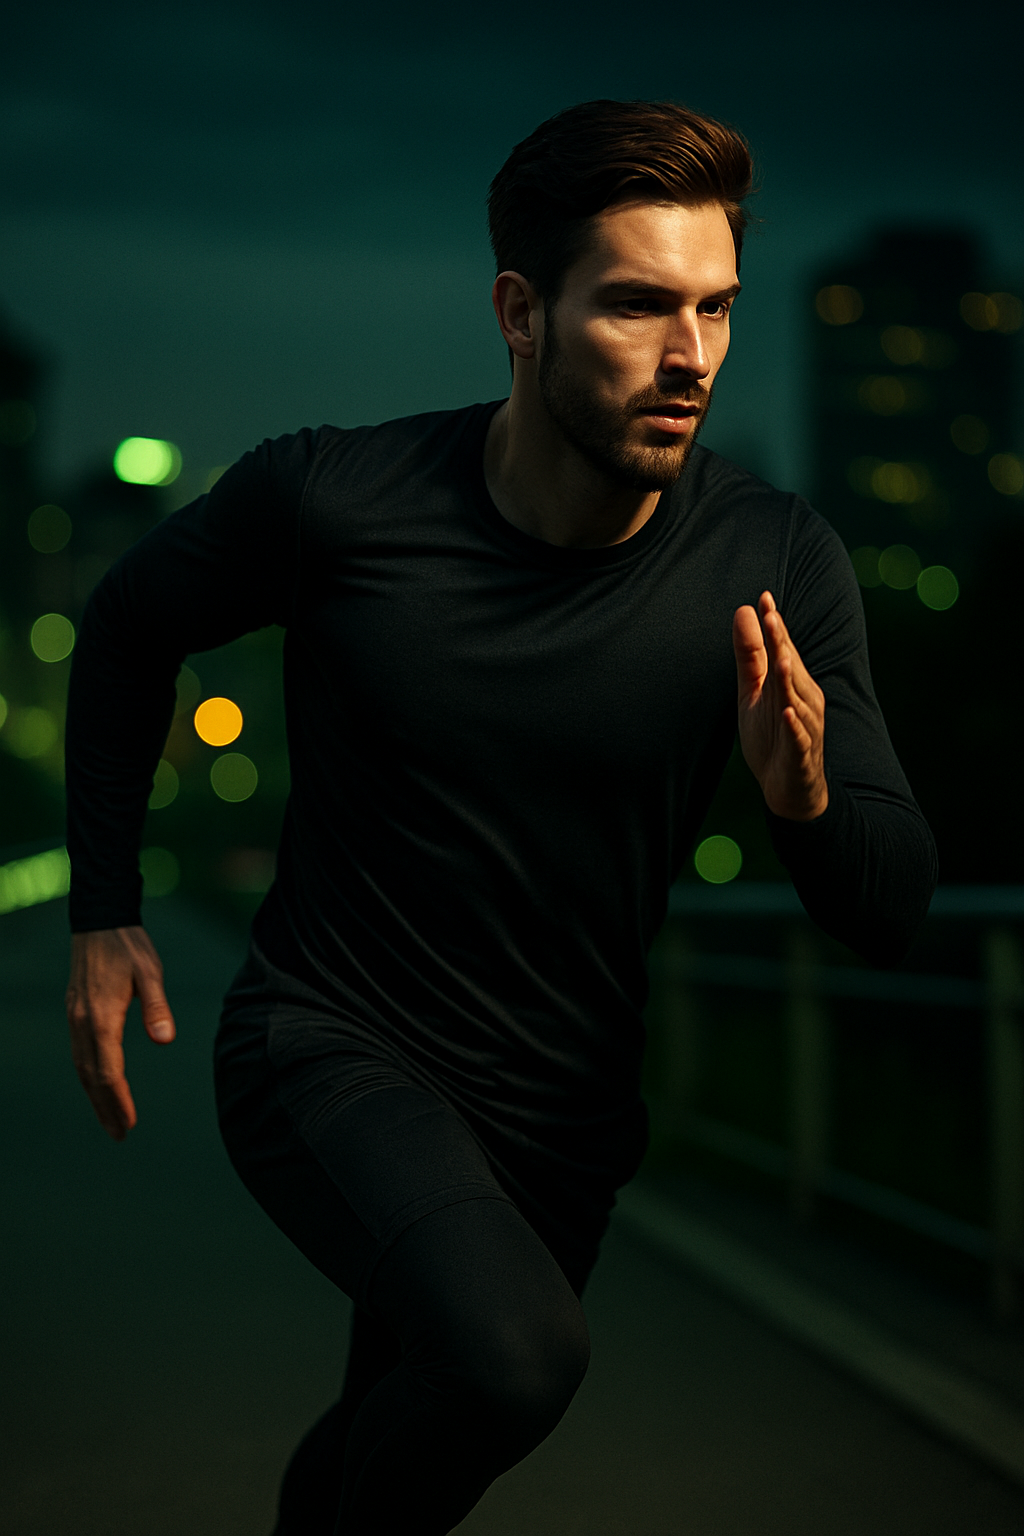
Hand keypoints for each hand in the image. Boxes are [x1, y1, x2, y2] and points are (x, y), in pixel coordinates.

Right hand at [66, 926, 175, 1140]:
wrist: (100, 920)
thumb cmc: (129, 946)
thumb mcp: (150, 972)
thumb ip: (157, 1006)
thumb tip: (165, 1040)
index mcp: (101, 1017)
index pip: (108, 1070)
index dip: (119, 1100)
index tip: (129, 1122)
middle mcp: (82, 1022)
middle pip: (91, 1076)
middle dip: (105, 1108)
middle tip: (119, 1135)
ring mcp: (75, 1018)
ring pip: (81, 1067)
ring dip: (95, 1096)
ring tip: (110, 1119)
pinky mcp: (75, 1013)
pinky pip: (79, 1053)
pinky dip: (88, 1075)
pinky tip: (98, 1085)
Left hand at [732, 591, 827, 820]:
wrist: (790, 788)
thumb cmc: (773, 735)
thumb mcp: (753, 694)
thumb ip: (750, 657)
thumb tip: (744, 612)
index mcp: (791, 683)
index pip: (782, 648)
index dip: (774, 625)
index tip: (763, 598)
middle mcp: (802, 699)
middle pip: (790, 668)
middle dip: (781, 643)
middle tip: (770, 616)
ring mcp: (804, 727)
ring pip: (797, 700)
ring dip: (790, 680)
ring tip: (781, 658)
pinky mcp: (802, 754)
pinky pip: (799, 738)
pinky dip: (794, 727)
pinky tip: (787, 714)